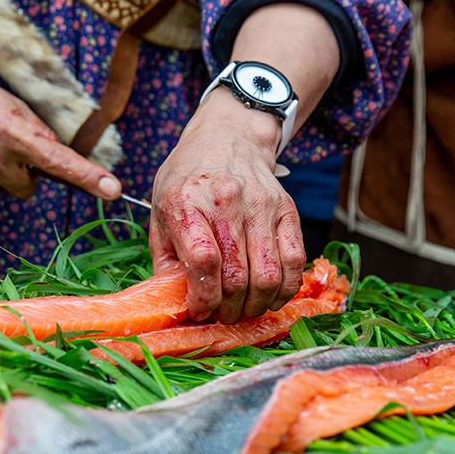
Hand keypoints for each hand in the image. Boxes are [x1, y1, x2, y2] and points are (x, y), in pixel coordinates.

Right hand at [0, 60, 120, 199]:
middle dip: (26, 169)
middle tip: (3, 143)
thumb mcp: (5, 101)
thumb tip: (58, 159)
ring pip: (9, 189)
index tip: (112, 190)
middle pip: (32, 184)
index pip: (56, 159)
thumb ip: (33, 130)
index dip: (87, 176)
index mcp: (9, 128)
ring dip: (2, 173)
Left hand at [149, 91, 306, 322]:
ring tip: (245, 309)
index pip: (204, 263)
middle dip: (230, 309)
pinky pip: (294, 261)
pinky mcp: (287, 210)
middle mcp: (226, 203)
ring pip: (269, 275)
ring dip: (257, 305)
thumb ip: (165, 256)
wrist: (227, 137)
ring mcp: (261, 205)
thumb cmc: (187, 179)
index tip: (201, 311)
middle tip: (223, 315)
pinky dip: (285, 289)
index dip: (204, 299)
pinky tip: (270, 296)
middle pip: (238, 277)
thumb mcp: (160, 210)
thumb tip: (174, 301)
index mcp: (186, 204)